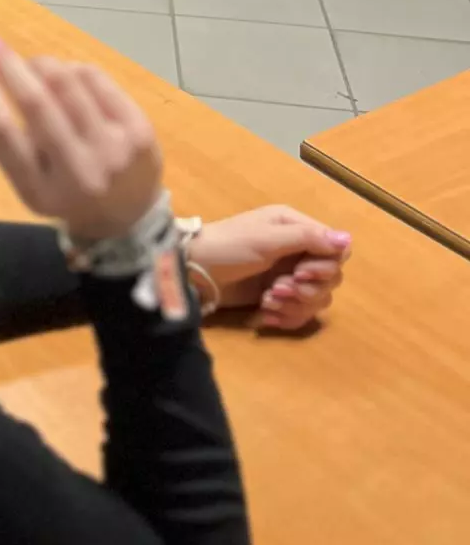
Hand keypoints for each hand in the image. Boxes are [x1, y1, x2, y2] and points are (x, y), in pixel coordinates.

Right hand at [0, 39, 162, 244]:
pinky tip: (67, 76)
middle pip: (36, 103)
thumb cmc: (64, 192)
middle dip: (8, 65)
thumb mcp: (27, 181)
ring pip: (67, 83)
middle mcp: (79, 173)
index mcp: (41, 191)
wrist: (129, 216)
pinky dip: (73, 69)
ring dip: (41, 64)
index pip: (3, 132)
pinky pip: (96, 79)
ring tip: (32, 64)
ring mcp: (114, 149)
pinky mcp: (138, 129)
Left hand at [191, 206, 350, 331]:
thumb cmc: (228, 246)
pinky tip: (266, 316)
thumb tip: (348, 239)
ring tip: (267, 301)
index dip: (325, 267)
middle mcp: (297, 251)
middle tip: (278, 288)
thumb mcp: (267, 239)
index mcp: (296, 227)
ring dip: (295, 305)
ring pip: (318, 299)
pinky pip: (301, 314)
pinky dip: (287, 317)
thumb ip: (307, 238)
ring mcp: (289, 275)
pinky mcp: (279, 297)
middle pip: (330, 278)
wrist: (195, 272)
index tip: (302, 273)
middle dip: (307, 290)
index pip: (336, 251)